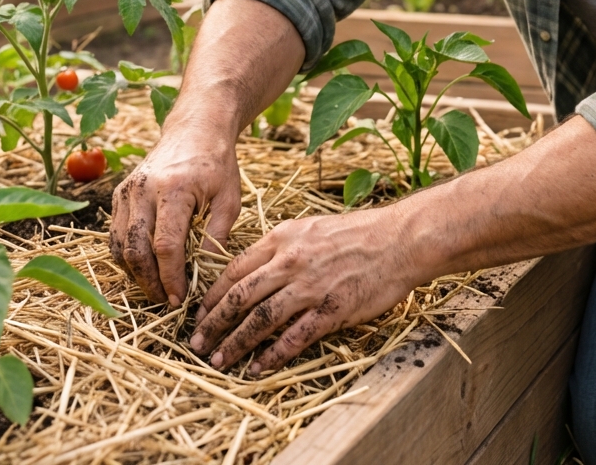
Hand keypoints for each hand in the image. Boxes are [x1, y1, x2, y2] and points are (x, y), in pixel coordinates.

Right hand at [109, 117, 240, 306]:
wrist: (195, 128)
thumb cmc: (217, 163)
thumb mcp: (229, 199)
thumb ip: (217, 237)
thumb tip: (205, 276)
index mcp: (173, 189)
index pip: (165, 246)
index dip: (171, 277)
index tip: (181, 298)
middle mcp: (143, 189)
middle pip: (136, 250)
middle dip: (150, 282)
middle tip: (168, 300)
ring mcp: (127, 191)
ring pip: (119, 246)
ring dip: (136, 273)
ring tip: (158, 288)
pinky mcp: (120, 193)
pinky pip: (115, 234)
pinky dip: (127, 256)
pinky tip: (146, 267)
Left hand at [189, 206, 417, 374]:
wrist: (399, 238)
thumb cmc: (357, 233)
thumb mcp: (310, 227)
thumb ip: (282, 247)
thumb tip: (256, 268)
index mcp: (282, 238)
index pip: (235, 269)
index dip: (212, 294)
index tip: (198, 312)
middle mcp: (290, 261)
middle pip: (240, 296)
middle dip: (213, 322)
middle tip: (195, 342)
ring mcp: (310, 286)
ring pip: (260, 318)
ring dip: (235, 343)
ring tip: (218, 360)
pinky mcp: (331, 309)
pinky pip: (295, 336)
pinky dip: (273, 355)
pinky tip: (258, 367)